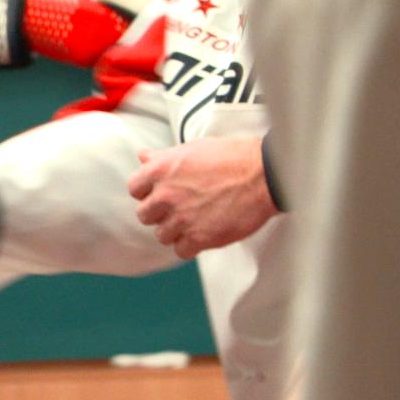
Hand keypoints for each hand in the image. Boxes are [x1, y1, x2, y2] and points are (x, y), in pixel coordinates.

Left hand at [128, 136, 277, 258]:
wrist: (265, 175)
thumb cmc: (234, 158)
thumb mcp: (193, 148)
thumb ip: (164, 157)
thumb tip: (143, 157)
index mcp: (161, 170)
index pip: (134, 188)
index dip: (147, 192)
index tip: (160, 193)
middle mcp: (166, 195)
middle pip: (145, 215)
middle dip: (160, 213)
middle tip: (179, 209)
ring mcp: (181, 218)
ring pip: (162, 235)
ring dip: (175, 231)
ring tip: (194, 221)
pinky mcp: (199, 237)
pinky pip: (181, 250)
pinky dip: (190, 246)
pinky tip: (202, 234)